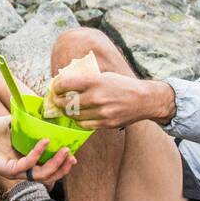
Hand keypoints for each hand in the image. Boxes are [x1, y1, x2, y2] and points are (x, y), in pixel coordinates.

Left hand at [0, 115, 76, 184]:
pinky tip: (45, 142)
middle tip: (73, 156)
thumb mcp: (16, 124)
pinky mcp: (8, 170)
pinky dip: (37, 154)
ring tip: (65, 151)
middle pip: (47, 176)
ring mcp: (15, 171)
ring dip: (55, 164)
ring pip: (40, 175)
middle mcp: (22, 169)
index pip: (47, 168)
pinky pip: (27, 165)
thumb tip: (46, 113)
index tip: (73, 155)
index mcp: (26, 160)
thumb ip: (30, 122)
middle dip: (62, 168)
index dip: (61, 165)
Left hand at [48, 71, 175, 129]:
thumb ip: (86, 79)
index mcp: (95, 81)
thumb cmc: (122, 85)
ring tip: (67, 108)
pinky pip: (85, 124)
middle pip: (67, 103)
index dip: (57, 87)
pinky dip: (79, 120)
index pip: (66, 84)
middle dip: (58, 102)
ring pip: (74, 116)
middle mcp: (97, 97)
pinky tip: (80, 116)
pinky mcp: (106, 123)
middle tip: (57, 100)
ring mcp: (102, 112)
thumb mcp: (104, 76)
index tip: (55, 88)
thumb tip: (66, 82)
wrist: (144, 99)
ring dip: (68, 112)